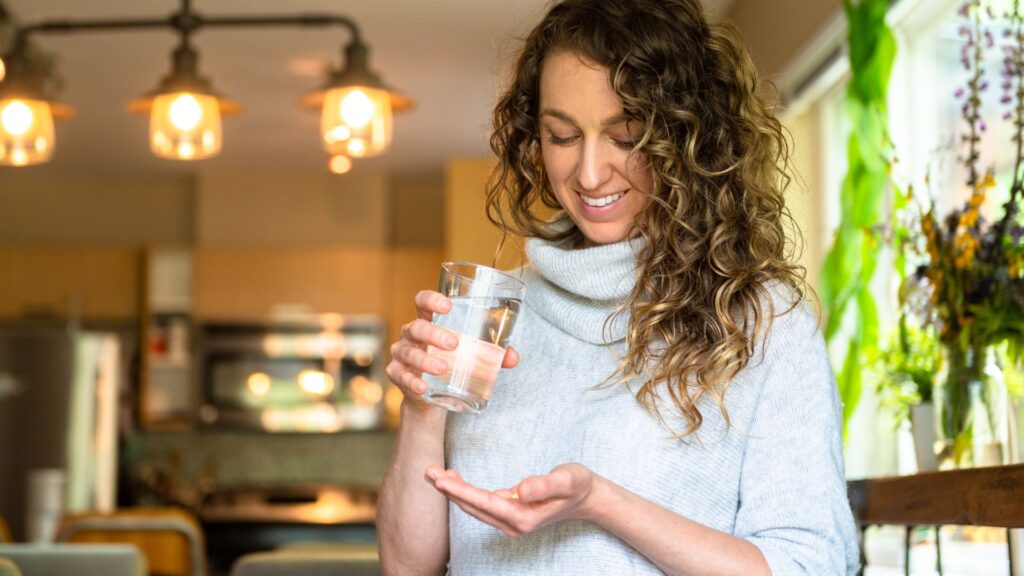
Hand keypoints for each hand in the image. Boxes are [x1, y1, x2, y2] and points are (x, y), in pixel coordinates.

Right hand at [386, 290, 519, 412]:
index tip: (448, 305)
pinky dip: (412, 381)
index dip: (431, 300)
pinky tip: (423, 387)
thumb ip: (493, 353)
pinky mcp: (397, 374)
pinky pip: (400, 375)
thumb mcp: (471, 355)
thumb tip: (513, 357)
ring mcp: (402, 354)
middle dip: (434, 334)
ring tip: (443, 368)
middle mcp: (411, 335)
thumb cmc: (452, 363)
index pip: (422, 302)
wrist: (430, 396)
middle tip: (454, 344)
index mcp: (428, 321)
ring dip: (425, 360)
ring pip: (409, 353)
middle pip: (417, 327)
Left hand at [425, 463, 596, 538]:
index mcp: (523, 516)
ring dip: (454, 491)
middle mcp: (513, 524)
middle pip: (473, 506)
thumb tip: (522, 489)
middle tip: (427, 471)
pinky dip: (465, 492)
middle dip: (449, 490)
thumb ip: (545, 485)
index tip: (440, 481)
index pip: (484, 502)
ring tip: (434, 473)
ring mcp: (510, 521)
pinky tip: (454, 479)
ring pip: (475, 507)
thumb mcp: (567, 479)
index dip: (460, 491)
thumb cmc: (577, 485)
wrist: (587, 497)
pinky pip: (481, 504)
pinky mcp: (509, 514)